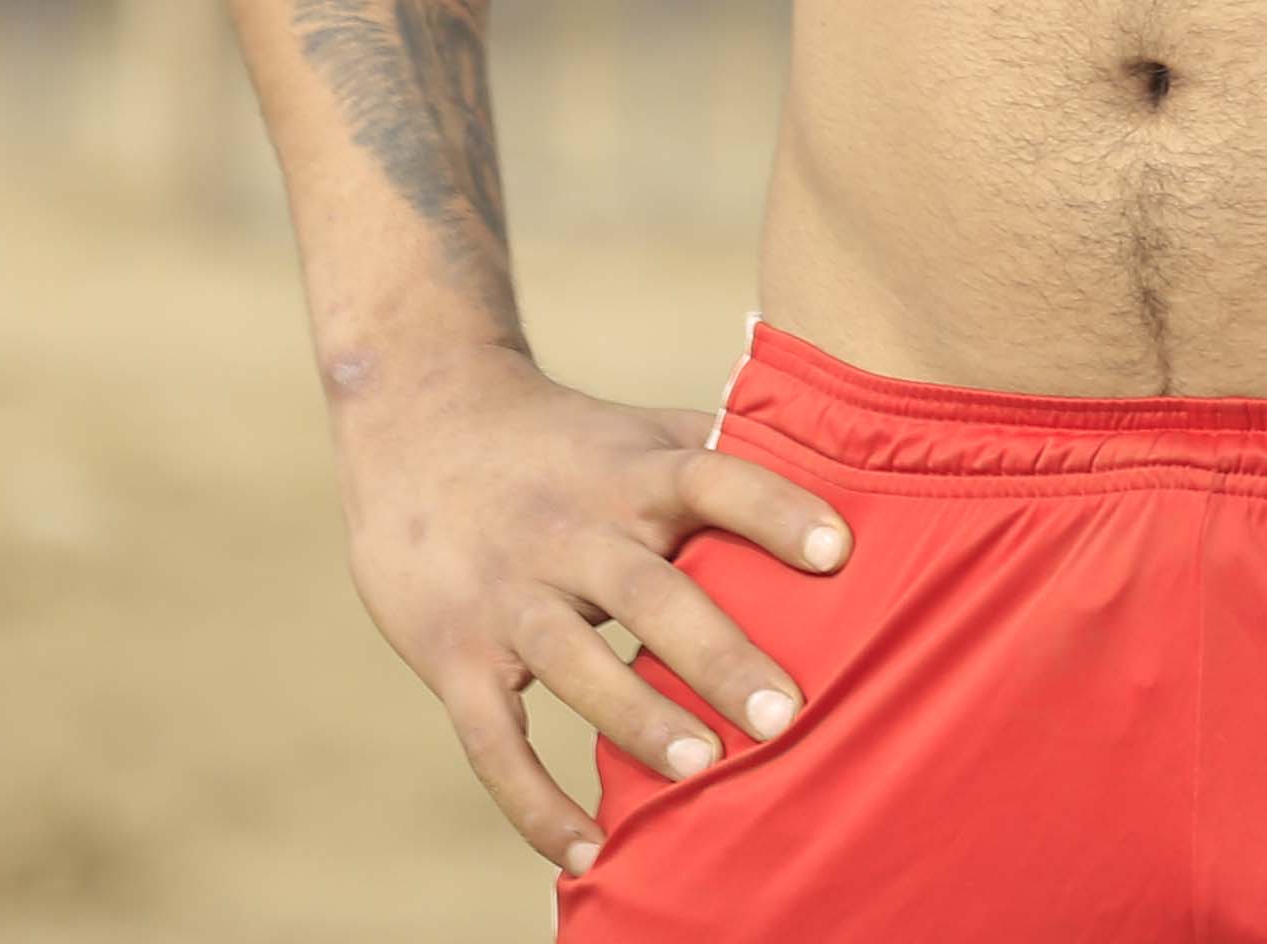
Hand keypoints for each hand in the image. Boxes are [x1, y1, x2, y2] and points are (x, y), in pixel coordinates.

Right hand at [334, 345, 849, 873]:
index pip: (710, 477)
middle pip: (647, 590)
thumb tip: (850, 463)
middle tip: (786, 714)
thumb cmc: (561, 439)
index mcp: (630, 473)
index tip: (839, 549)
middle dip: (716, 653)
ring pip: (570, 661)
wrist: (416, 416)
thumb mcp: (637, 428)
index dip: (773, 509)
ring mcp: (507, 594)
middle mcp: (571, 530)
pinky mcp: (452, 653)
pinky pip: (492, 740)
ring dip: (635, 718)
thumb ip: (724, 448)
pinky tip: (589, 850)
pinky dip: (535, 802)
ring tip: (701, 772)